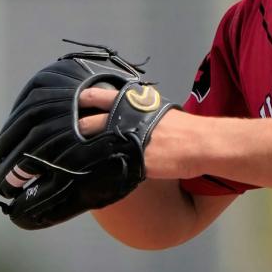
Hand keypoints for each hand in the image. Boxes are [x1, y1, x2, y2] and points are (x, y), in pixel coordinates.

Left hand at [78, 83, 192, 180]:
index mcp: (129, 102)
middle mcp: (122, 119)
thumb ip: (137, 111)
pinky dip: (100, 170)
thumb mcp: (156, 109)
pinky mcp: (131, 161)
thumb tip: (126, 116)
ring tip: (78, 159)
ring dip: (84, 153)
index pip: (95, 97)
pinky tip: (94, 174)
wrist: (199, 143)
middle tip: (72, 139)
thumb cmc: (182, 127)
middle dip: (77, 132)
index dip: (82, 103)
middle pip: (87, 124)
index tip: (76, 109)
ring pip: (93, 147)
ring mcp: (125, 141)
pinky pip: (109, 166)